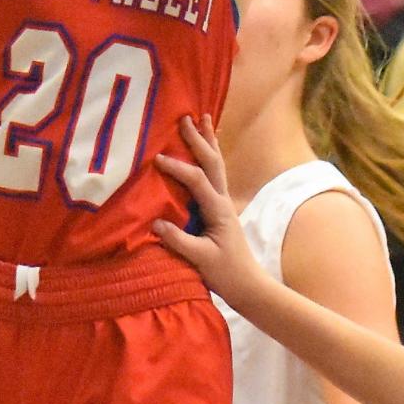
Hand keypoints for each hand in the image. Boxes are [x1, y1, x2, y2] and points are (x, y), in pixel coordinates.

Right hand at [153, 114, 261, 306]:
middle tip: (186, 118)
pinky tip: (206, 148)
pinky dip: (209, 156)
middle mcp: (223, 201)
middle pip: (212, 163)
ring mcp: (223, 203)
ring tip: (203, 118)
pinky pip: (214, 175)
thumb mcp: (200, 259)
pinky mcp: (220, 209)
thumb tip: (155, 222)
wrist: (248, 285)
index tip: (157, 159)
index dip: (178, 168)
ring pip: (216, 165)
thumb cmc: (226, 274)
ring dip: (208, 142)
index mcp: (218, 209)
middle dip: (199, 140)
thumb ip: (179, 240)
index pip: (197, 181)